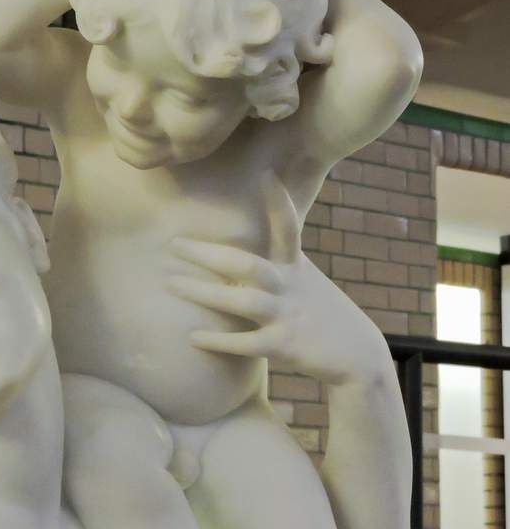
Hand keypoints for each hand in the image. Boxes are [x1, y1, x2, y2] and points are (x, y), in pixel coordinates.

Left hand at [168, 171, 388, 385]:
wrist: (357, 355)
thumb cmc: (321, 314)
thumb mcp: (305, 281)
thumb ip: (278, 264)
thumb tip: (241, 250)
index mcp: (294, 268)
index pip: (288, 228)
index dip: (278, 202)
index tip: (265, 174)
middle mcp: (290, 286)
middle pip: (247, 264)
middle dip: (208, 253)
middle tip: (174, 245)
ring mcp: (288, 315)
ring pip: (242, 301)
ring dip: (204, 293)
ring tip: (171, 284)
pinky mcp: (285, 346)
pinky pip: (247, 343)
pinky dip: (219, 340)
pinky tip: (193, 337)